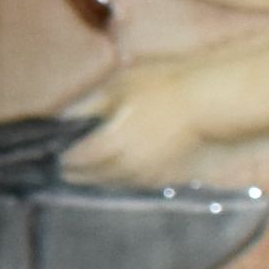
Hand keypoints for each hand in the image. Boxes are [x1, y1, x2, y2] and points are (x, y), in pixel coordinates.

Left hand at [64, 71, 208, 186]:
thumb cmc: (163, 87)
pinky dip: (125, 181)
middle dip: (79, 174)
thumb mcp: (120, 85)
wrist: (209, 103)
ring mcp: (149, 172)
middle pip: (95, 175)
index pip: (80, 158)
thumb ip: (92, 104)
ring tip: (91, 177)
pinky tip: (123, 176)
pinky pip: (139, 183)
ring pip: (117, 182)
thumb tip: (67, 115)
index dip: (67, 159)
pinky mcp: (168, 173)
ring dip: (101, 180)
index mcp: (111, 142)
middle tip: (68, 173)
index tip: (59, 159)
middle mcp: (127, 164)